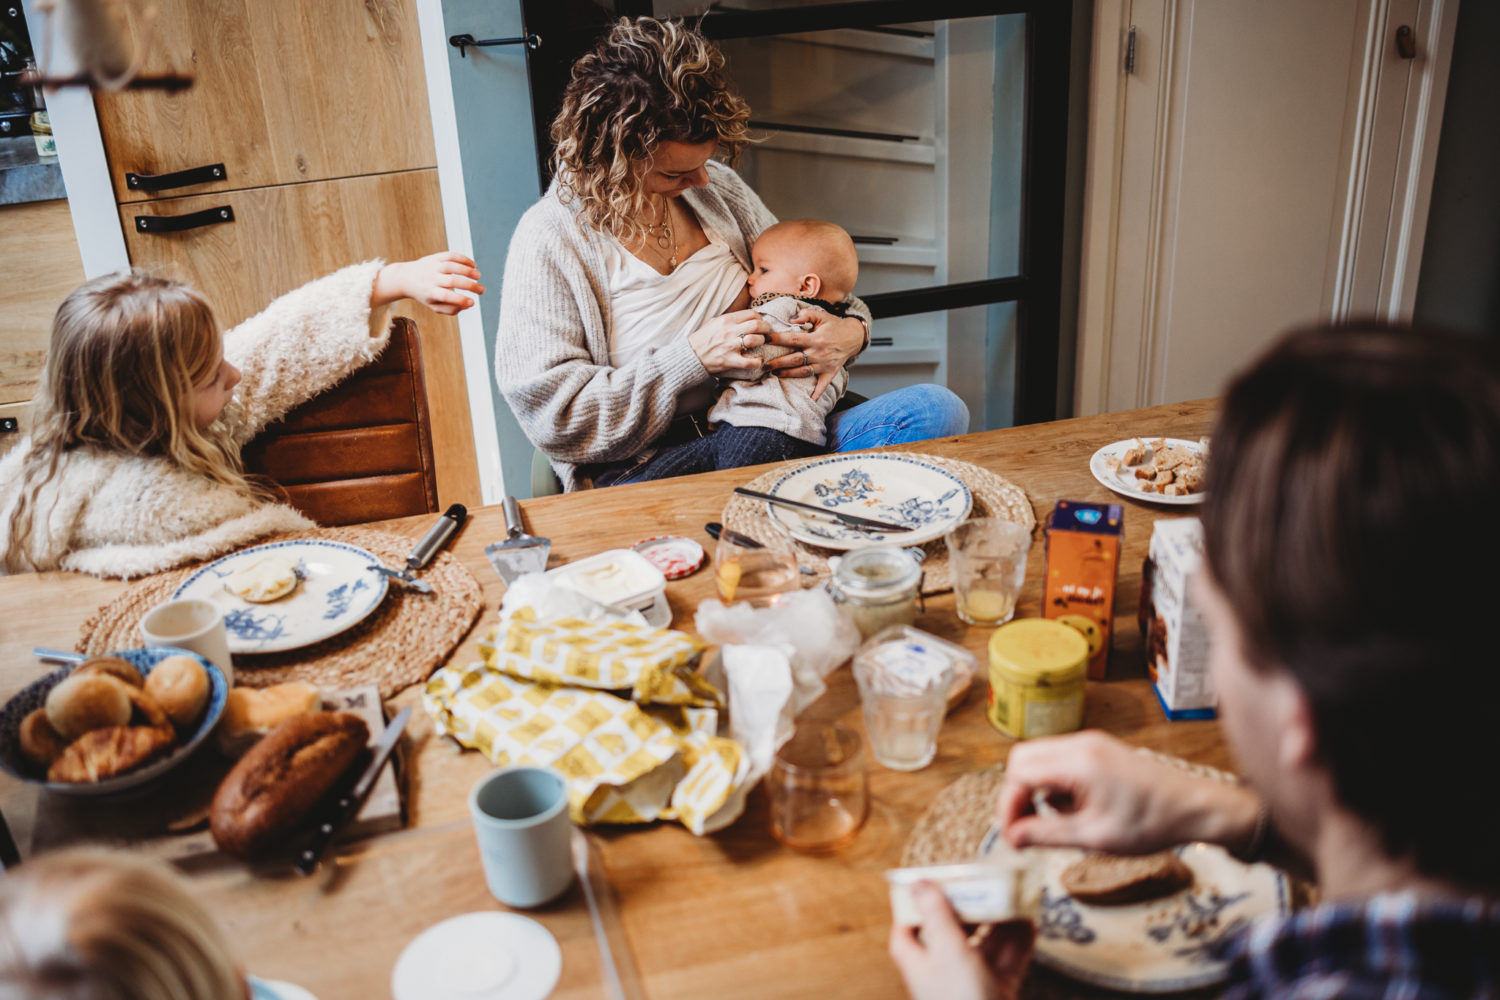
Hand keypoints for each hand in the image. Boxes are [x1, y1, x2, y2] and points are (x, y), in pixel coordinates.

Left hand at [372, 251, 483, 314]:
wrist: (405, 278)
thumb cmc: (424, 294)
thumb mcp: (434, 306)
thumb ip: (451, 309)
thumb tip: (468, 305)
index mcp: (430, 293)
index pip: (446, 296)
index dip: (460, 300)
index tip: (473, 302)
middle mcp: (431, 279)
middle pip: (452, 281)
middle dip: (470, 285)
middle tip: (482, 290)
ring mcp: (433, 266)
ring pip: (452, 266)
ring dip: (468, 271)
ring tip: (478, 276)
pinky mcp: (435, 257)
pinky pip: (450, 255)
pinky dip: (463, 259)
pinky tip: (473, 265)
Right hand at [688, 310, 771, 375]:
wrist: (690, 355)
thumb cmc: (703, 339)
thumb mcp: (715, 322)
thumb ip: (731, 319)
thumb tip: (747, 317)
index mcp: (726, 320)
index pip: (752, 314)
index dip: (760, 318)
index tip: (760, 323)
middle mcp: (729, 331)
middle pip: (757, 325)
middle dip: (766, 328)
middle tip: (767, 333)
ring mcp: (730, 346)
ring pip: (756, 340)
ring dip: (762, 342)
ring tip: (761, 344)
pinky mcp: (729, 361)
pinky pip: (750, 362)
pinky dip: (758, 362)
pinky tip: (758, 360)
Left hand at [765, 309, 863, 400]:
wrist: (854, 336)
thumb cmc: (835, 325)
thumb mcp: (821, 315)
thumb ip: (806, 315)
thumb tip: (791, 319)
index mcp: (816, 339)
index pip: (793, 339)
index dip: (778, 339)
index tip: (766, 339)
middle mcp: (819, 353)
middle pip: (795, 359)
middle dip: (778, 362)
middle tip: (764, 365)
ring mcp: (824, 365)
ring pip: (803, 372)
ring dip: (788, 374)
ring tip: (775, 373)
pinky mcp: (830, 373)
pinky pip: (822, 386)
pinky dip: (816, 394)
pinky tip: (808, 400)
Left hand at [888, 883, 1033, 999]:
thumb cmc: (962, 999)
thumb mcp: (948, 950)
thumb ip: (937, 915)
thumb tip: (918, 882)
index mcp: (918, 961)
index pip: (906, 929)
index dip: (915, 906)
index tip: (932, 882)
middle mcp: (942, 971)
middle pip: (951, 932)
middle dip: (970, 909)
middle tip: (984, 884)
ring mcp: (970, 983)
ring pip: (984, 945)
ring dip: (1000, 923)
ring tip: (1015, 899)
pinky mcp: (995, 993)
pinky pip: (1007, 962)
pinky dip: (1018, 944)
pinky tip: (1031, 925)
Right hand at [997, 731, 1261, 853]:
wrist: (1195, 807)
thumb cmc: (1151, 823)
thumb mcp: (1094, 837)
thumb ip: (1046, 835)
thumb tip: (1011, 837)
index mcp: (1077, 762)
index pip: (1019, 773)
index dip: (1008, 805)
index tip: (1012, 836)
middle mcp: (1080, 744)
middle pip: (1024, 758)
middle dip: (1018, 794)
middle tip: (1026, 828)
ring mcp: (1090, 743)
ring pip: (1041, 758)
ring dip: (1038, 789)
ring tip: (1061, 822)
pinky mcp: (1099, 749)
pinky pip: (1061, 760)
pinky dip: (1057, 784)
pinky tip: (1078, 809)